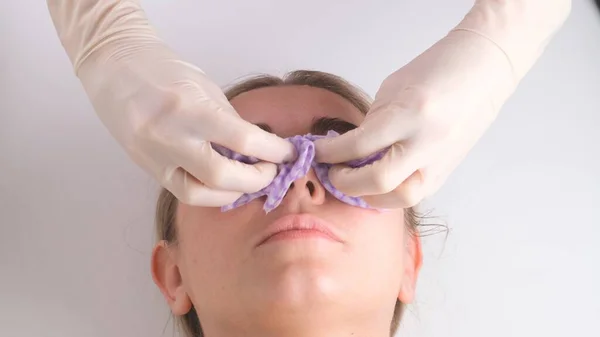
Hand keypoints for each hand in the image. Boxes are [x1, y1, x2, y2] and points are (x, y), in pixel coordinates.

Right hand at [47, 0, 295, 205]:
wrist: (114, 67)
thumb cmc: (164, 69)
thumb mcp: (204, 87)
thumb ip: (229, 120)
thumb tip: (257, 148)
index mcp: (189, 109)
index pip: (242, 140)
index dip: (273, 151)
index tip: (289, 154)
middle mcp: (169, 137)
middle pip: (222, 176)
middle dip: (256, 179)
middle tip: (271, 171)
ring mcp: (154, 157)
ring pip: (199, 194)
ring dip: (232, 193)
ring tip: (248, 181)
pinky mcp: (146, 168)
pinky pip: (182, 191)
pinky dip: (208, 192)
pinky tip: (223, 184)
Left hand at [314, 0, 570, 207]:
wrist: (485, 69)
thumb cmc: (435, 70)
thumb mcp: (393, 89)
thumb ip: (371, 123)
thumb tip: (348, 149)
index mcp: (410, 113)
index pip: (360, 145)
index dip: (331, 154)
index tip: (317, 153)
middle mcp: (427, 142)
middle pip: (378, 181)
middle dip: (345, 181)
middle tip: (332, 172)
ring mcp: (441, 161)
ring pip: (400, 198)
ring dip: (369, 196)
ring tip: (354, 182)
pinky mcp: (448, 171)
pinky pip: (414, 194)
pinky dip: (390, 194)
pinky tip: (375, 185)